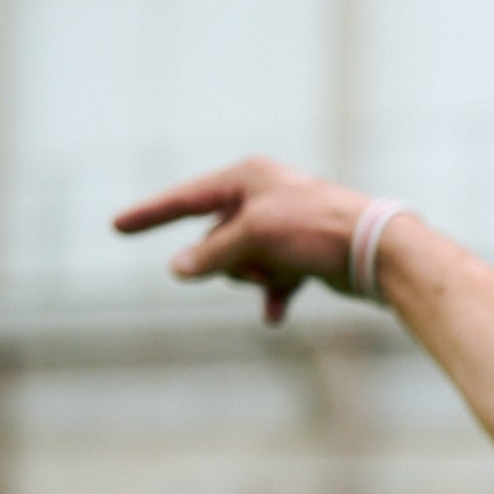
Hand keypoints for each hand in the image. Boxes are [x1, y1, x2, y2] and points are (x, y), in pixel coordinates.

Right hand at [112, 157, 373, 324]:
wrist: (377, 251)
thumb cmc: (317, 229)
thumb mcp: (256, 236)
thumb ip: (213, 253)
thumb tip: (178, 269)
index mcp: (248, 177)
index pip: (186, 198)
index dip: (151, 214)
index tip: (116, 226)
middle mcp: (264, 197)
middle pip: (216, 240)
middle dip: (229, 262)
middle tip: (262, 262)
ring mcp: (282, 228)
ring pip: (242, 264)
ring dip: (255, 278)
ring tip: (284, 276)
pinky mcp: (302, 256)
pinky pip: (271, 282)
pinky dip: (272, 296)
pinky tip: (274, 316)